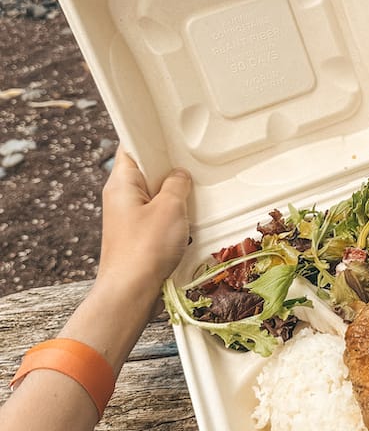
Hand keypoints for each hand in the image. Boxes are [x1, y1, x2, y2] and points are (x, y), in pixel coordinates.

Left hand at [96, 148, 191, 300]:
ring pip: (155, 195)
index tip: (172, 137)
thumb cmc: (144, 251)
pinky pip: (157, 216)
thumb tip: (179, 176)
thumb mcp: (170, 208)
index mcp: (121, 182)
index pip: (132, 146)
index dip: (153, 139)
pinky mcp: (136, 235)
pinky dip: (172, 218)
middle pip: (147, 170)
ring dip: (174, 199)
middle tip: (187, 175)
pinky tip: (183, 226)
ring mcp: (127, 217)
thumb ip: (177, 184)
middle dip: (170, 172)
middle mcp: (120, 197)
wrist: (130, 293)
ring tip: (186, 205)